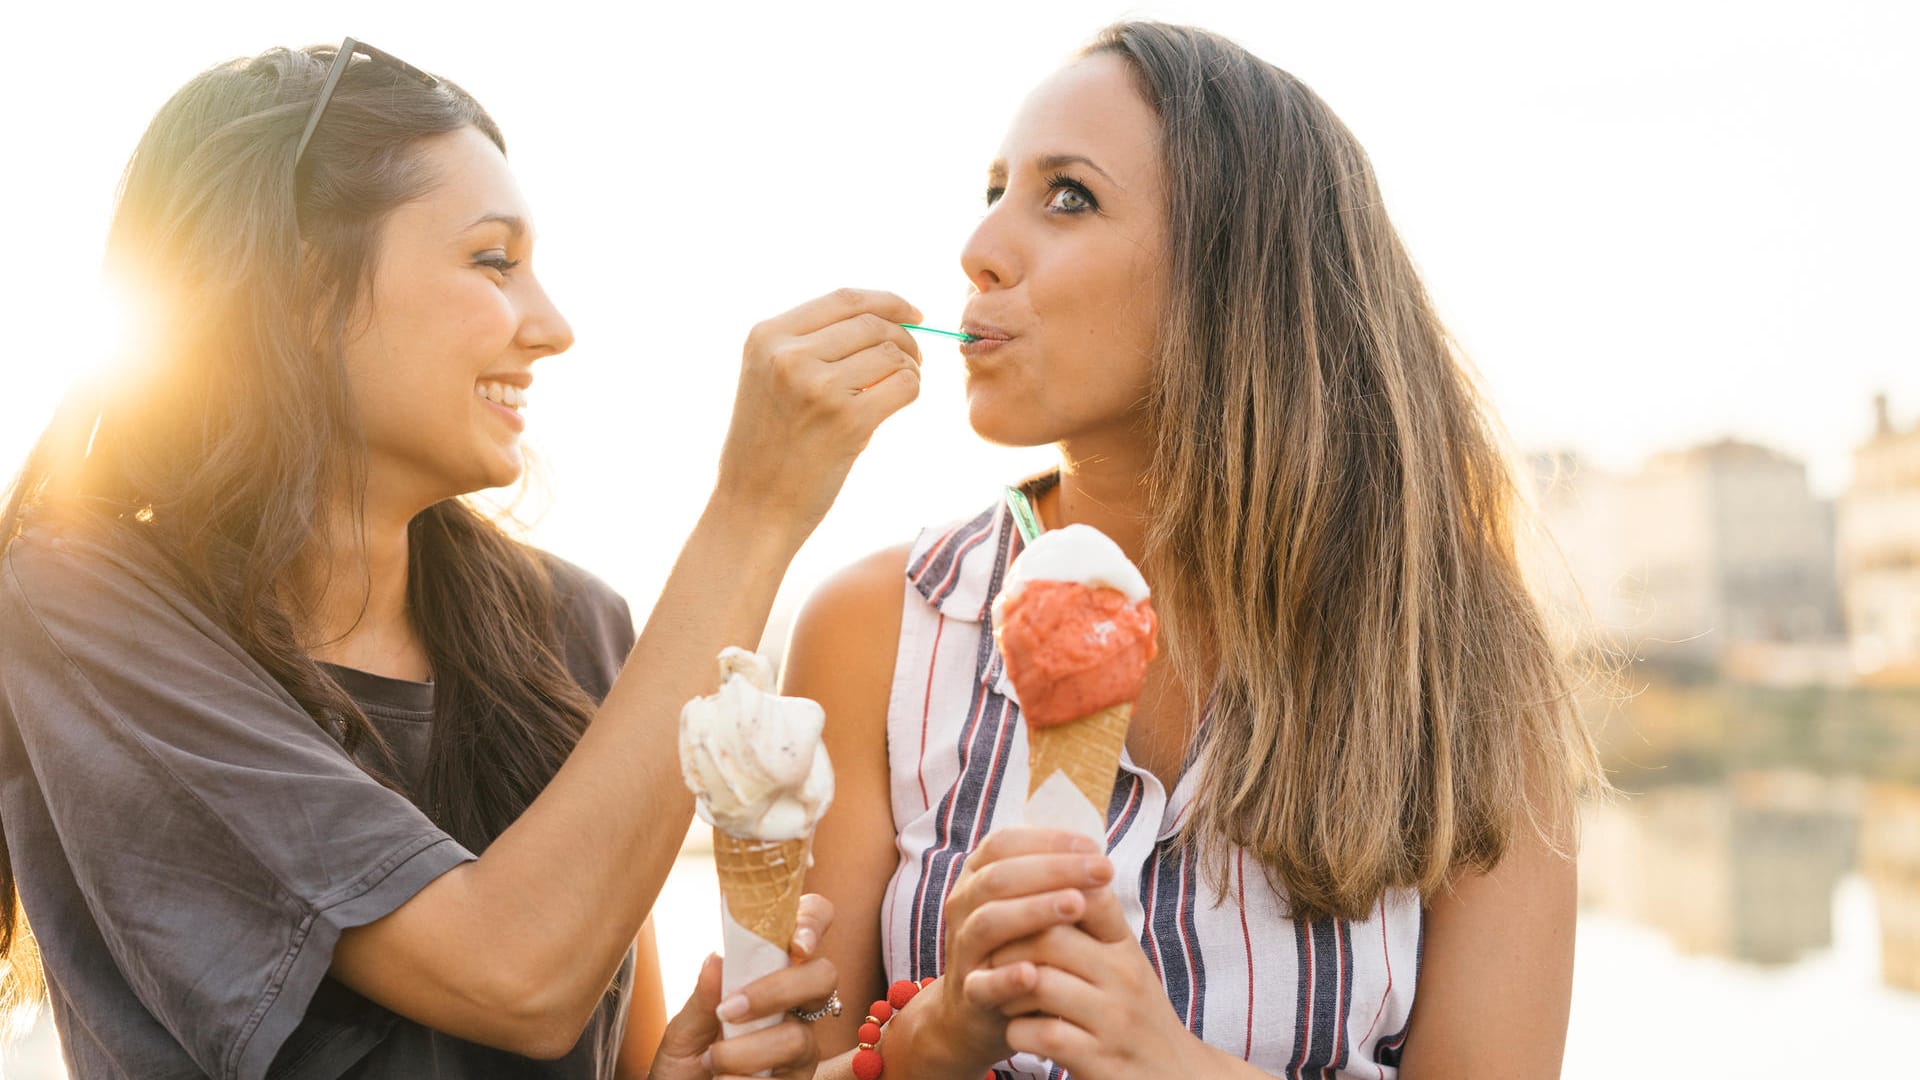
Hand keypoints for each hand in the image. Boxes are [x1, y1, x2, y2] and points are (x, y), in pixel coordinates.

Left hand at [649, 895, 838, 1079]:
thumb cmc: (687, 1064)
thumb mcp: (683, 1031)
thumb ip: (703, 997)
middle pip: (823, 976)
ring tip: (712, 1062)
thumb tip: (717, 958)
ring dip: (746, 1052)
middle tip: (729, 1011)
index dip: (813, 922)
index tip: (796, 942)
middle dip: (777, 990)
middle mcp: (797, 1006)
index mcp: (770, 975)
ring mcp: (802, 1046)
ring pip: (798, 1038)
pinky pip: (786, 1079)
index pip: (810, 927)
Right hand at [713, 288, 923, 540]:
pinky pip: (904, 385)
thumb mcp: (768, 379)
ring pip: (893, 353)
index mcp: (767, 336)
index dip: (888, 301)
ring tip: (900, 386)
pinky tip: (898, 403)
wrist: (752, 508)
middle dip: (905, 337)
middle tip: (914, 359)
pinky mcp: (848, 419)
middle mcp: (789, 354)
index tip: (913, 315)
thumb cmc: (767, 447)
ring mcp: (818, 385)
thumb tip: (883, 319)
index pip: (844, 298)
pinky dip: (912, 390)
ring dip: (910, 367)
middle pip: (873, 323)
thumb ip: (809, 344)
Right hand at [915, 827, 1114, 1071]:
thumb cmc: (1019, 947)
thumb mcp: (1031, 908)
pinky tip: (1033, 973)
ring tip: (1077, 905)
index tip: (1094, 847)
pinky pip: (982, 983)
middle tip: (1103, 869)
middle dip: (1055, 869)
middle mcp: (964, 906)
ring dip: (1034, 910)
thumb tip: (1100, 859)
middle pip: (1000, 877)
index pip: (1004, 844)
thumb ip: (1055, 883)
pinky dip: (1005, 978)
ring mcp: (963, 949)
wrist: (977, 1010)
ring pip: (988, 921)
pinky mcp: (969, 993)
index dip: (1047, 840)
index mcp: (977, 877)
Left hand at [963, 886, 1209, 1079]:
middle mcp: (1125, 977)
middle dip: (1007, 944)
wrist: (1174, 1077)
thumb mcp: (1122, 963)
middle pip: (1050, 936)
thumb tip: (1046, 868)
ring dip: (1007, 988)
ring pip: (1040, 983)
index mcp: (1125, 947)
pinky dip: (1018, 1031)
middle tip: (989, 954)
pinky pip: (1042, 1033)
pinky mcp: (1101, 1061)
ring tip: (1001, 993)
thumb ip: (1090, 924)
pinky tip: (1019, 1032)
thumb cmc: (1132, 1015)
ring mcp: (1114, 1020)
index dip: (1038, 894)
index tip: (1010, 906)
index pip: (1083, 895)